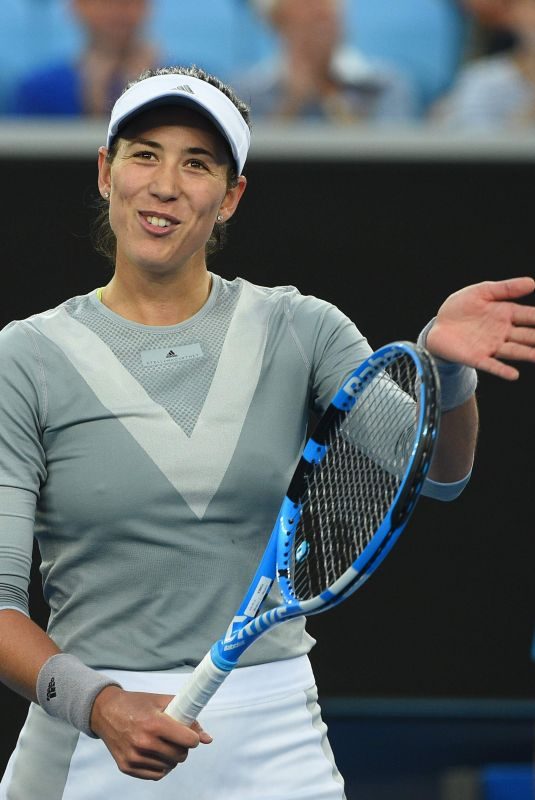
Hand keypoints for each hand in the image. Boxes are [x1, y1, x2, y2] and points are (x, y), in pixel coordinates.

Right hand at [90, 685, 211, 780]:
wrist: (106, 712)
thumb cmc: (136, 704)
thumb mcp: (162, 701)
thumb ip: (187, 716)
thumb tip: (208, 739)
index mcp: (154, 724)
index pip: (188, 741)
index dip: (193, 737)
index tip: (189, 734)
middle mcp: (144, 743)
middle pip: (180, 756)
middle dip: (183, 747)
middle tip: (176, 738)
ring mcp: (134, 757)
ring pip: (170, 767)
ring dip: (171, 757)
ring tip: (164, 744)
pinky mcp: (127, 767)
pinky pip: (156, 775)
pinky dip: (160, 767)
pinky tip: (155, 753)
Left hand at [427, 277, 534, 379]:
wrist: (438, 326)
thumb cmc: (460, 307)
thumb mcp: (481, 292)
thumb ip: (505, 289)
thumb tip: (532, 282)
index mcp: (505, 314)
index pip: (529, 316)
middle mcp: (503, 332)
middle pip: (527, 336)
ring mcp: (491, 346)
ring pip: (514, 351)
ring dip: (527, 354)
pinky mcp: (477, 357)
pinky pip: (492, 365)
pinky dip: (502, 370)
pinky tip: (513, 375)